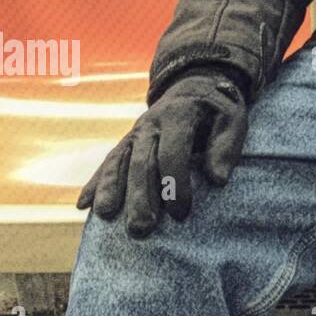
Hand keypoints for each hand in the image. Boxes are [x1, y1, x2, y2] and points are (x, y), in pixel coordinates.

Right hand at [77, 67, 248, 236]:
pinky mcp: (127, 142)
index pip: (172, 152)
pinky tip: (83, 205)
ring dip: (111, 189)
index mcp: (178, 115)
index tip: (181, 214)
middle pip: (141, 162)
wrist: (195, 87)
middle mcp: (151, 124)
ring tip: (105, 216)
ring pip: (119, 162)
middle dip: (139, 196)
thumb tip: (218, 180)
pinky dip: (95, 183)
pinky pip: (107, 163)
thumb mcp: (233, 120)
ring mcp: (135, 133)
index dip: (175, 184)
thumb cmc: (218, 110)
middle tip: (141, 228)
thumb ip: (226, 147)